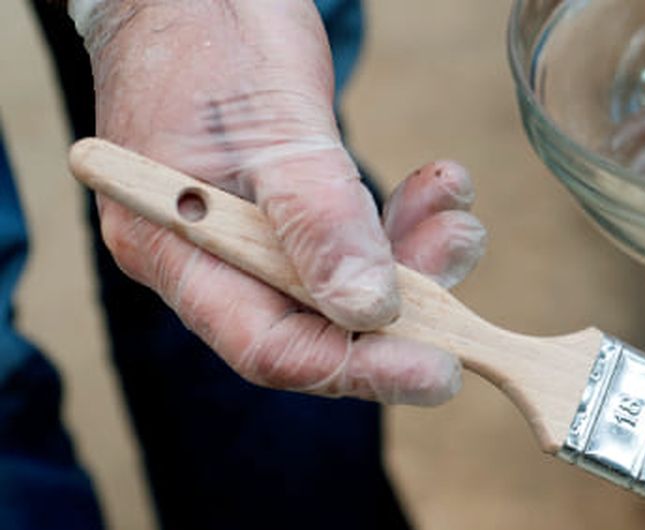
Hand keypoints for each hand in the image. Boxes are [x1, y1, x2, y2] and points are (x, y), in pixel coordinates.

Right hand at [81, 0, 485, 404]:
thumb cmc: (212, 39)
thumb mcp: (274, 130)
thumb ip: (317, 222)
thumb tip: (368, 311)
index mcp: (181, 251)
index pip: (272, 348)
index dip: (359, 369)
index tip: (441, 371)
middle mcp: (216, 258)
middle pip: (319, 327)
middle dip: (404, 309)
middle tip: (459, 274)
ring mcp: (255, 235)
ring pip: (350, 286)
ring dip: (417, 258)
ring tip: (454, 216)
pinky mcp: (296, 212)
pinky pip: (360, 241)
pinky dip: (407, 223)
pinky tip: (441, 190)